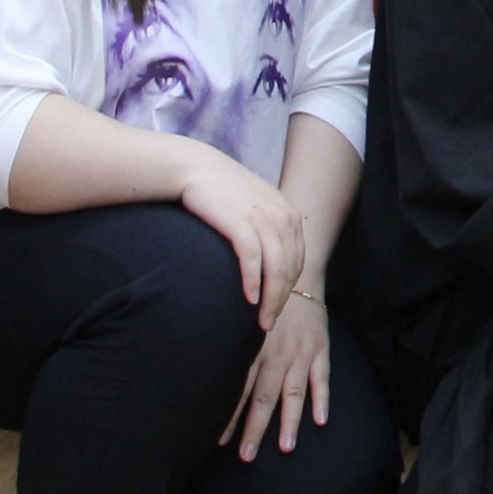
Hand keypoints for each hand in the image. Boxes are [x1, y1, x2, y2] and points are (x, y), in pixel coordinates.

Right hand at [177, 154, 308, 327]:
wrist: (195, 168)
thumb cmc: (221, 194)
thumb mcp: (254, 210)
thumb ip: (266, 232)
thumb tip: (267, 266)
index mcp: (289, 215)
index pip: (297, 261)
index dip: (288, 288)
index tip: (275, 308)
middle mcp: (282, 216)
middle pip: (290, 268)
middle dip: (281, 300)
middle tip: (269, 325)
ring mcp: (264, 218)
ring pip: (276, 267)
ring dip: (270, 298)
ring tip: (261, 322)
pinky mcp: (241, 221)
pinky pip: (252, 258)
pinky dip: (253, 280)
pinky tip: (249, 298)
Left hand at [220, 287, 330, 458]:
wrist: (297, 276)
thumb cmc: (262, 304)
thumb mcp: (242, 322)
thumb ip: (230, 349)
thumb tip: (204, 377)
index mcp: (254, 349)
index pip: (240, 390)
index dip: (231, 417)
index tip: (220, 442)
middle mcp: (277, 353)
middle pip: (265, 397)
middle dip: (255, 428)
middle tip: (247, 455)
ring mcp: (301, 353)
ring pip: (294, 392)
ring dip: (289, 421)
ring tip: (285, 447)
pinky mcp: (321, 349)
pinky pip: (323, 377)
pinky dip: (322, 399)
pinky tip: (319, 420)